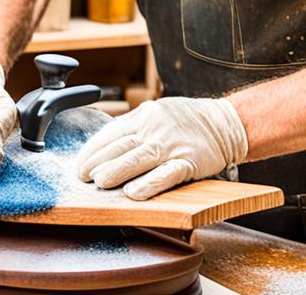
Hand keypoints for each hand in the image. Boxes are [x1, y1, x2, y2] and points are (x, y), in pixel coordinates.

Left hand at [76, 97, 247, 199]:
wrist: (224, 123)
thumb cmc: (186, 120)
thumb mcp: (156, 112)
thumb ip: (132, 126)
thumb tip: (103, 143)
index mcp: (145, 115)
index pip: (111, 133)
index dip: (93, 150)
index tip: (81, 165)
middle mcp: (156, 128)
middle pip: (121, 146)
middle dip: (98, 162)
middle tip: (83, 177)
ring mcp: (172, 145)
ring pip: (139, 158)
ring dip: (116, 171)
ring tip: (100, 182)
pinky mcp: (188, 161)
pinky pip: (166, 174)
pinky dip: (149, 184)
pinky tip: (134, 193)